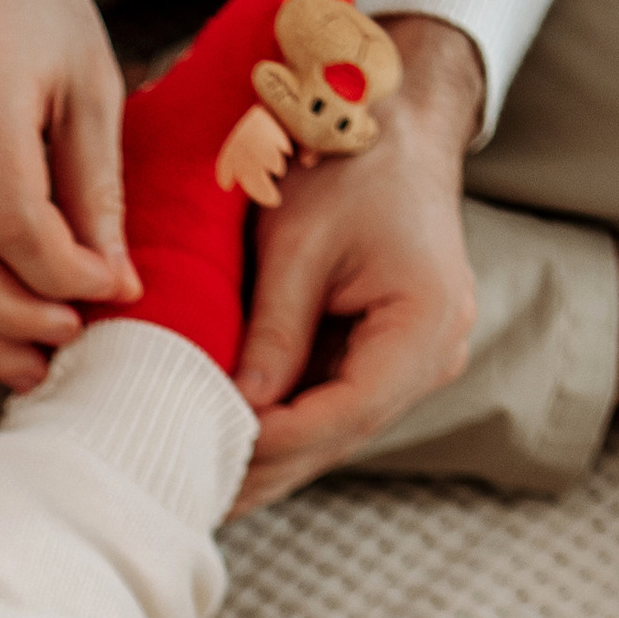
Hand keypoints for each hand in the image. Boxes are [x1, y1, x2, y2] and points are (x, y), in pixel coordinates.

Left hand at [231, 15, 484, 510]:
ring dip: (267, 459)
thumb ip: (273, 332)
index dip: (270, 445)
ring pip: (331, 432)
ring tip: (196, 487)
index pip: (341, 415)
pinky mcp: (387, 353)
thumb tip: (235, 412)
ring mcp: (415, 360)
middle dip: (262, 471)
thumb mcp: (300, 242)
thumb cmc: (351, 158)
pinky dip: (281, 425)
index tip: (201, 461)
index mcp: (423, 326)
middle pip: (337, 437)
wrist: (396, 116)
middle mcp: (433, 356)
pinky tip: (228, 446)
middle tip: (185, 501)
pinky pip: (329, 404)